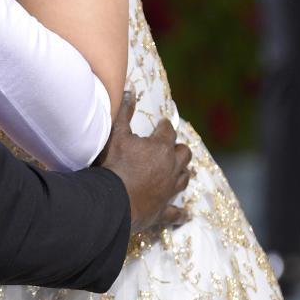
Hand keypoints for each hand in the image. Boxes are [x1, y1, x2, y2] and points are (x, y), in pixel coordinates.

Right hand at [98, 91, 191, 232]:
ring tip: (183, 169)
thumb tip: (130, 86)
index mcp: (160, 147)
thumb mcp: (115, 133)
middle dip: (179, 148)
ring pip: (184, 177)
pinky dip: (182, 212)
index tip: (162, 123)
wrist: (112, 201)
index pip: (167, 131)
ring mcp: (168, 190)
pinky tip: (188, 214)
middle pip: (183, 154)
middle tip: (172, 147)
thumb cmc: (113, 165)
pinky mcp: (162, 210)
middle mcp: (171, 167)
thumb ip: (124, 110)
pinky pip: (176, 211)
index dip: (165, 126)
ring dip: (183, 171)